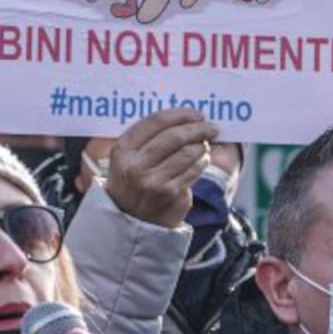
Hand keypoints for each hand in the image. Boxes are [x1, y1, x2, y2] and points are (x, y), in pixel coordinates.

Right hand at [105, 108, 218, 226]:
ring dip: (202, 145)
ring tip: (205, 143)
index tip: (195, 114)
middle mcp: (136, 166)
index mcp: (122, 150)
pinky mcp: (171, 194)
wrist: (129, 219)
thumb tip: (183, 118)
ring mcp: (154, 182)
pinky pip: (194, 170)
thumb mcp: (126, 158)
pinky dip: (203, 161)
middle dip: (197, 128)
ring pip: (188, 153)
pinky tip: (203, 158)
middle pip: (174, 136)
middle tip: (210, 126)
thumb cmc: (131, 182)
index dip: (179, 114)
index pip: (154, 122)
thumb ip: (146, 137)